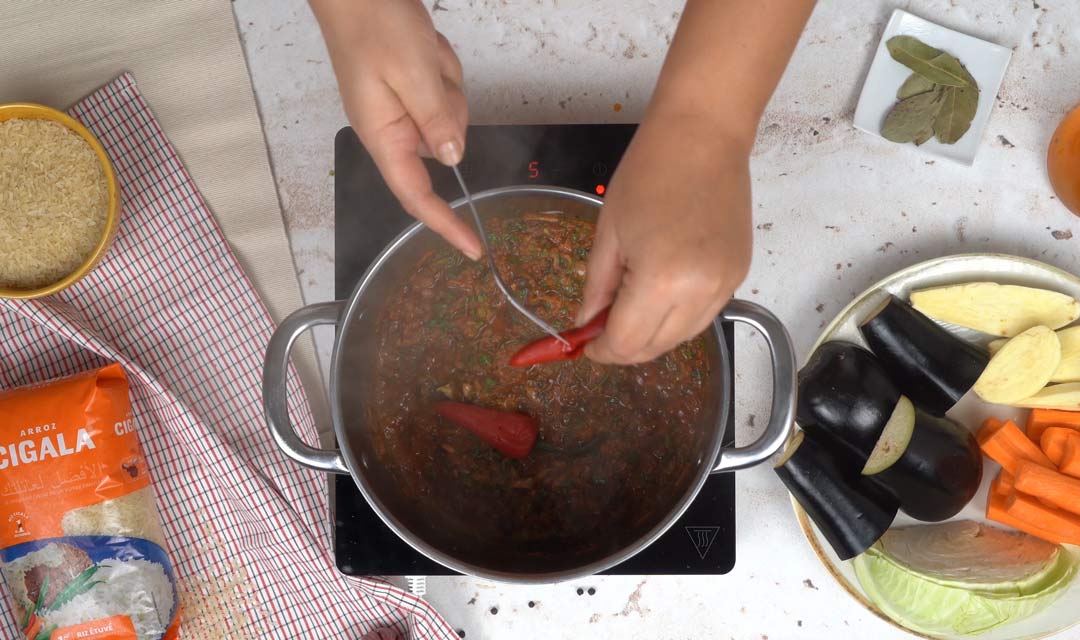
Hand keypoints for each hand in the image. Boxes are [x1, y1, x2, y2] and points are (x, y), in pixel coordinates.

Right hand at [311, 0, 481, 258]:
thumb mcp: (413, 70)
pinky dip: (442, 70)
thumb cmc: (373, 23)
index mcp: (382, 134)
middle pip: (442, 147)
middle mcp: (389, 130)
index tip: (473, 248)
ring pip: (449, 117)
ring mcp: (398, 110)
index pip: (415, 195)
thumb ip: (435, 117)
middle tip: (432, 69)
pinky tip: (425, 49)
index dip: (444, 224)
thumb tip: (452, 158)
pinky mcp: (407, 93)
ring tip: (423, 53)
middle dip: (450, 109)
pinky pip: (443, 94)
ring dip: (446, 83)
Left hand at [579, 112, 752, 363]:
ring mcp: (725, 285)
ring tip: (628, 308)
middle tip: (600, 329)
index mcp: (661, 281)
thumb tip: (587, 325)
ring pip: (681, 337)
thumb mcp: (608, 234)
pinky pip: (703, 315)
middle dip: (623, 347)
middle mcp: (699, 292)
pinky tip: (659, 293)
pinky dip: (677, 316)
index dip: (601, 350)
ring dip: (651, 334)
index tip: (584, 345)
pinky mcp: (738, 275)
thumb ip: (596, 288)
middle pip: (655, 348)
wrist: (703, 137)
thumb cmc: (649, 174)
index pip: (626, 342)